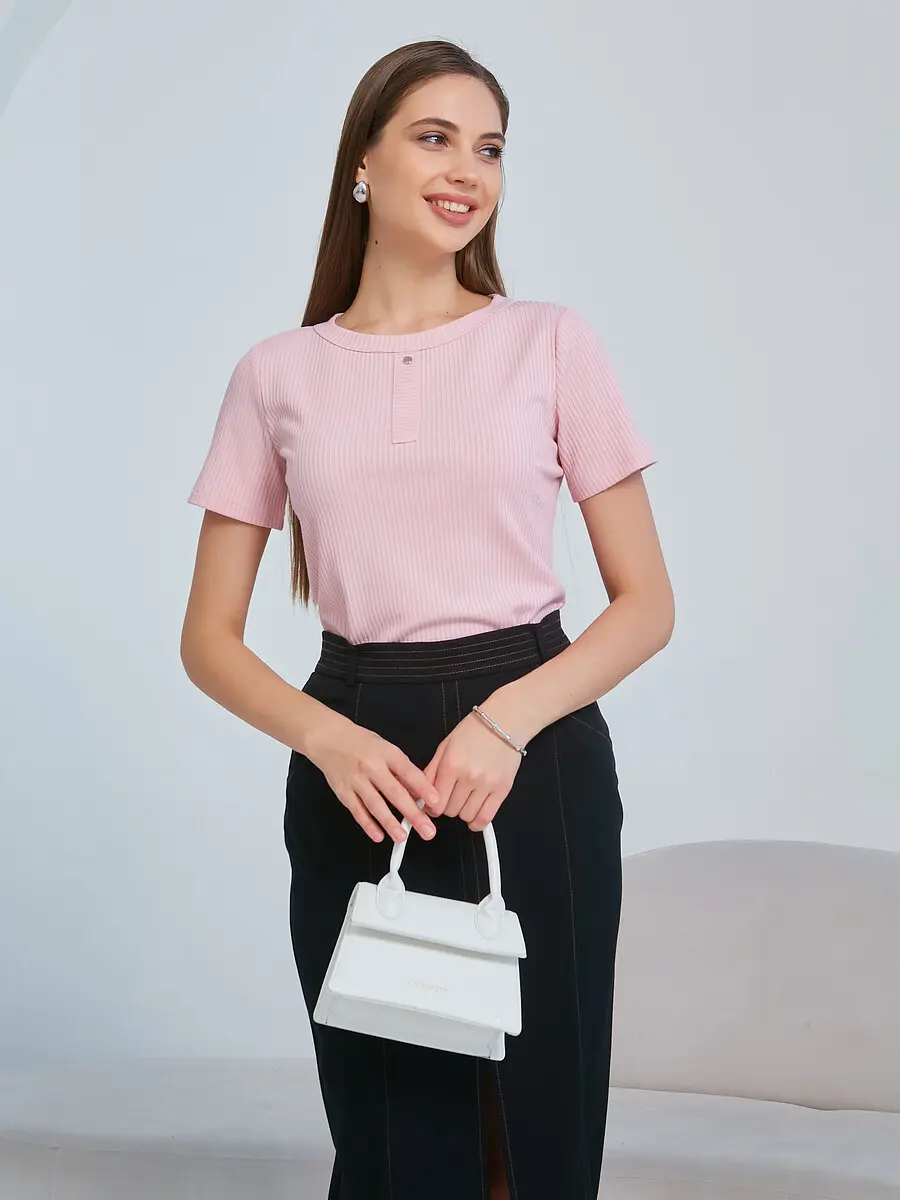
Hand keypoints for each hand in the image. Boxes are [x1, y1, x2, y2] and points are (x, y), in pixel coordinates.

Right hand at [304, 709, 440, 844]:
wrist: (328, 738)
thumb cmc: (361, 743)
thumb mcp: (386, 749)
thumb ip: (402, 770)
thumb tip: (420, 793)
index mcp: (387, 753)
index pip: (408, 772)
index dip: (423, 788)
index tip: (435, 802)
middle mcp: (372, 767)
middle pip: (395, 793)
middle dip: (412, 814)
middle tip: (427, 830)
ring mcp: (356, 780)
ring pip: (375, 805)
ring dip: (390, 823)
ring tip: (402, 837)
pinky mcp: (343, 792)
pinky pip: (357, 811)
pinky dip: (368, 825)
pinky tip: (378, 835)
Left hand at [421, 708, 523, 831]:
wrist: (504, 723)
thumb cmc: (474, 732)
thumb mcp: (444, 747)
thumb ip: (430, 772)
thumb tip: (418, 795)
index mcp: (451, 765)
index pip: (434, 802)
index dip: (431, 807)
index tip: (433, 805)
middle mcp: (468, 777)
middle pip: (449, 811)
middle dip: (447, 807)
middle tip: (452, 796)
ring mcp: (487, 785)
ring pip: (466, 816)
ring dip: (462, 811)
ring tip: (465, 799)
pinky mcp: (502, 790)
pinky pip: (486, 818)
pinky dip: (477, 822)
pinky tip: (474, 816)